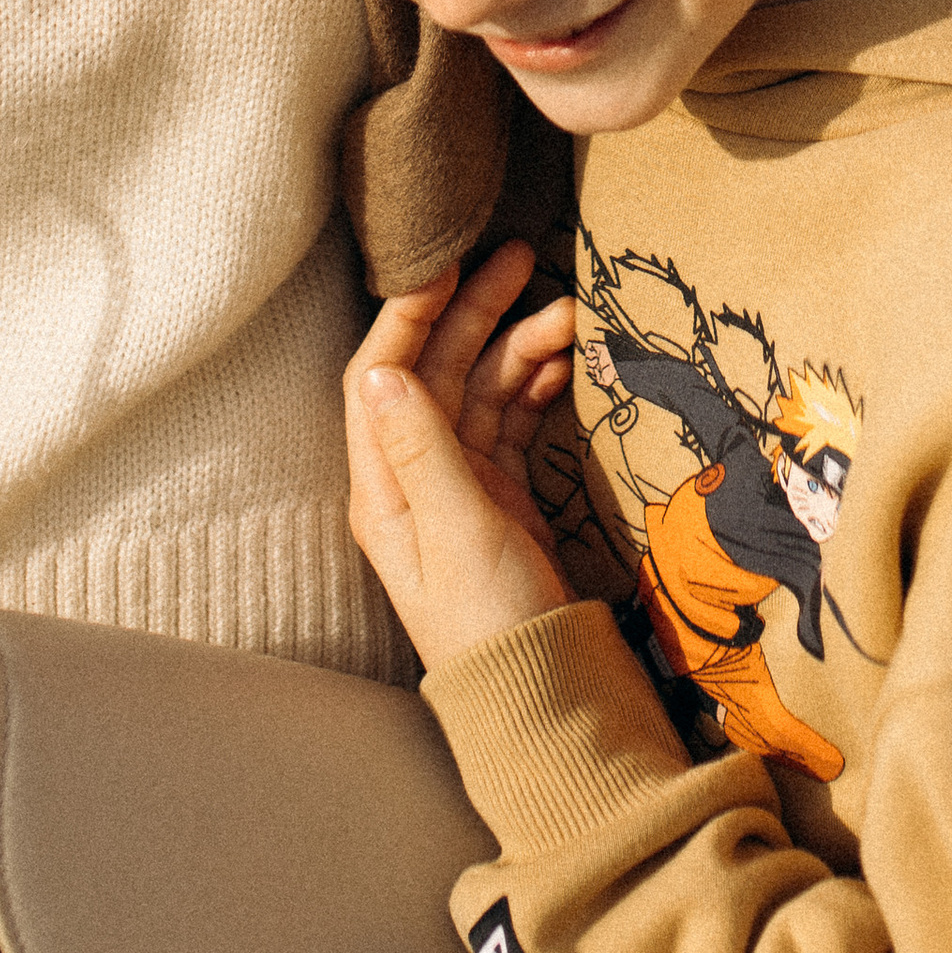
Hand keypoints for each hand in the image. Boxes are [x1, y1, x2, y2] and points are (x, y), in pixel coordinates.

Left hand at [344, 242, 580, 672]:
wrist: (545, 698)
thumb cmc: (492, 628)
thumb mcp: (457, 534)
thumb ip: (425, 450)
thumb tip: (382, 368)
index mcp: (383, 489)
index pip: (380, 377)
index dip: (408, 314)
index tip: (445, 261)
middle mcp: (413, 480)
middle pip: (437, 371)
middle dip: (475, 310)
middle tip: (522, 255)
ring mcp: (460, 487)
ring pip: (484, 390)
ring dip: (521, 345)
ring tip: (571, 311)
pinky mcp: (502, 498)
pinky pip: (514, 420)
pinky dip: (539, 384)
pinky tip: (568, 359)